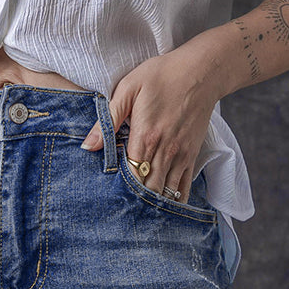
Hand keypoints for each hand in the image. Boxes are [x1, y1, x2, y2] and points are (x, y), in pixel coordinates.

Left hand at [79, 39, 221, 205]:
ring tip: (138, 217)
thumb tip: (87, 145)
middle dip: (134, 202)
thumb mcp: (129, 88)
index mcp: (144, 136)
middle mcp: (163, 151)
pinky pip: (183, 188)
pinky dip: (173, 201)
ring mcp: (179, 156)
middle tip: (120, 213)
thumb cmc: (162, 76)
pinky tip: (162, 210)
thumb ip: (108, 119)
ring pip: (165, 193)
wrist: (201, 72)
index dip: (119, 190)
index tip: (108, 197)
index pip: (129, 175)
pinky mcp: (191, 156)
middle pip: (147, 190)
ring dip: (152, 205)